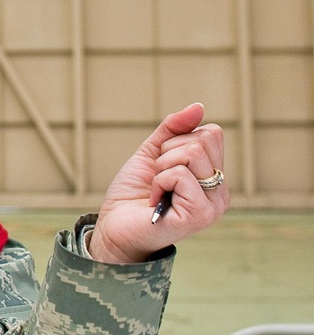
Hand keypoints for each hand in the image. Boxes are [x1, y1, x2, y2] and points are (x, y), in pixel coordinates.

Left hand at [88, 103, 229, 263]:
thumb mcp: (152, 152)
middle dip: (167, 152)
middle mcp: (220, 191)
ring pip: (192, 153)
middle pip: (203, 140)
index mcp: (214, 176)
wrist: (114, 227)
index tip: (162, 164)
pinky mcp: (201, 214)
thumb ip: (174, 129)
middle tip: (158, 178)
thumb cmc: (133, 193)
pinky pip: (180, 174)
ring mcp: (213, 205)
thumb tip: (198, 107)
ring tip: (157, 189)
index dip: (176, 141)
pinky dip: (159, 181)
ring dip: (162, 167)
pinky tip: (156, 201)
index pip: (210, 133)